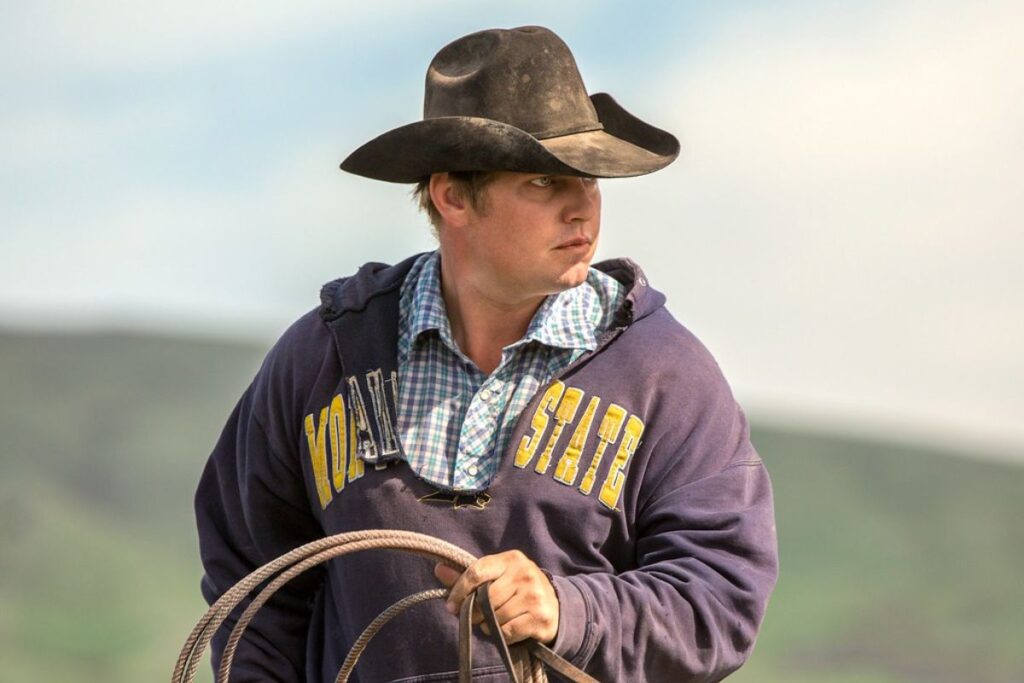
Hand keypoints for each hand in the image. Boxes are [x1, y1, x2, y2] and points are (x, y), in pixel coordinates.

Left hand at [434, 550, 558, 644]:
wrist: (556, 607)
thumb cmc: (518, 589)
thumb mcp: (497, 576)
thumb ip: (468, 575)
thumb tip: (438, 569)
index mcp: (512, 559)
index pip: (477, 571)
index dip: (460, 590)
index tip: (451, 605)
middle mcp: (525, 574)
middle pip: (484, 598)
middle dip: (474, 612)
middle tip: (475, 617)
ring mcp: (535, 596)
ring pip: (494, 617)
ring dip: (488, 625)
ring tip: (495, 621)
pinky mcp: (540, 618)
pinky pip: (507, 632)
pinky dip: (502, 635)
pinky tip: (508, 629)